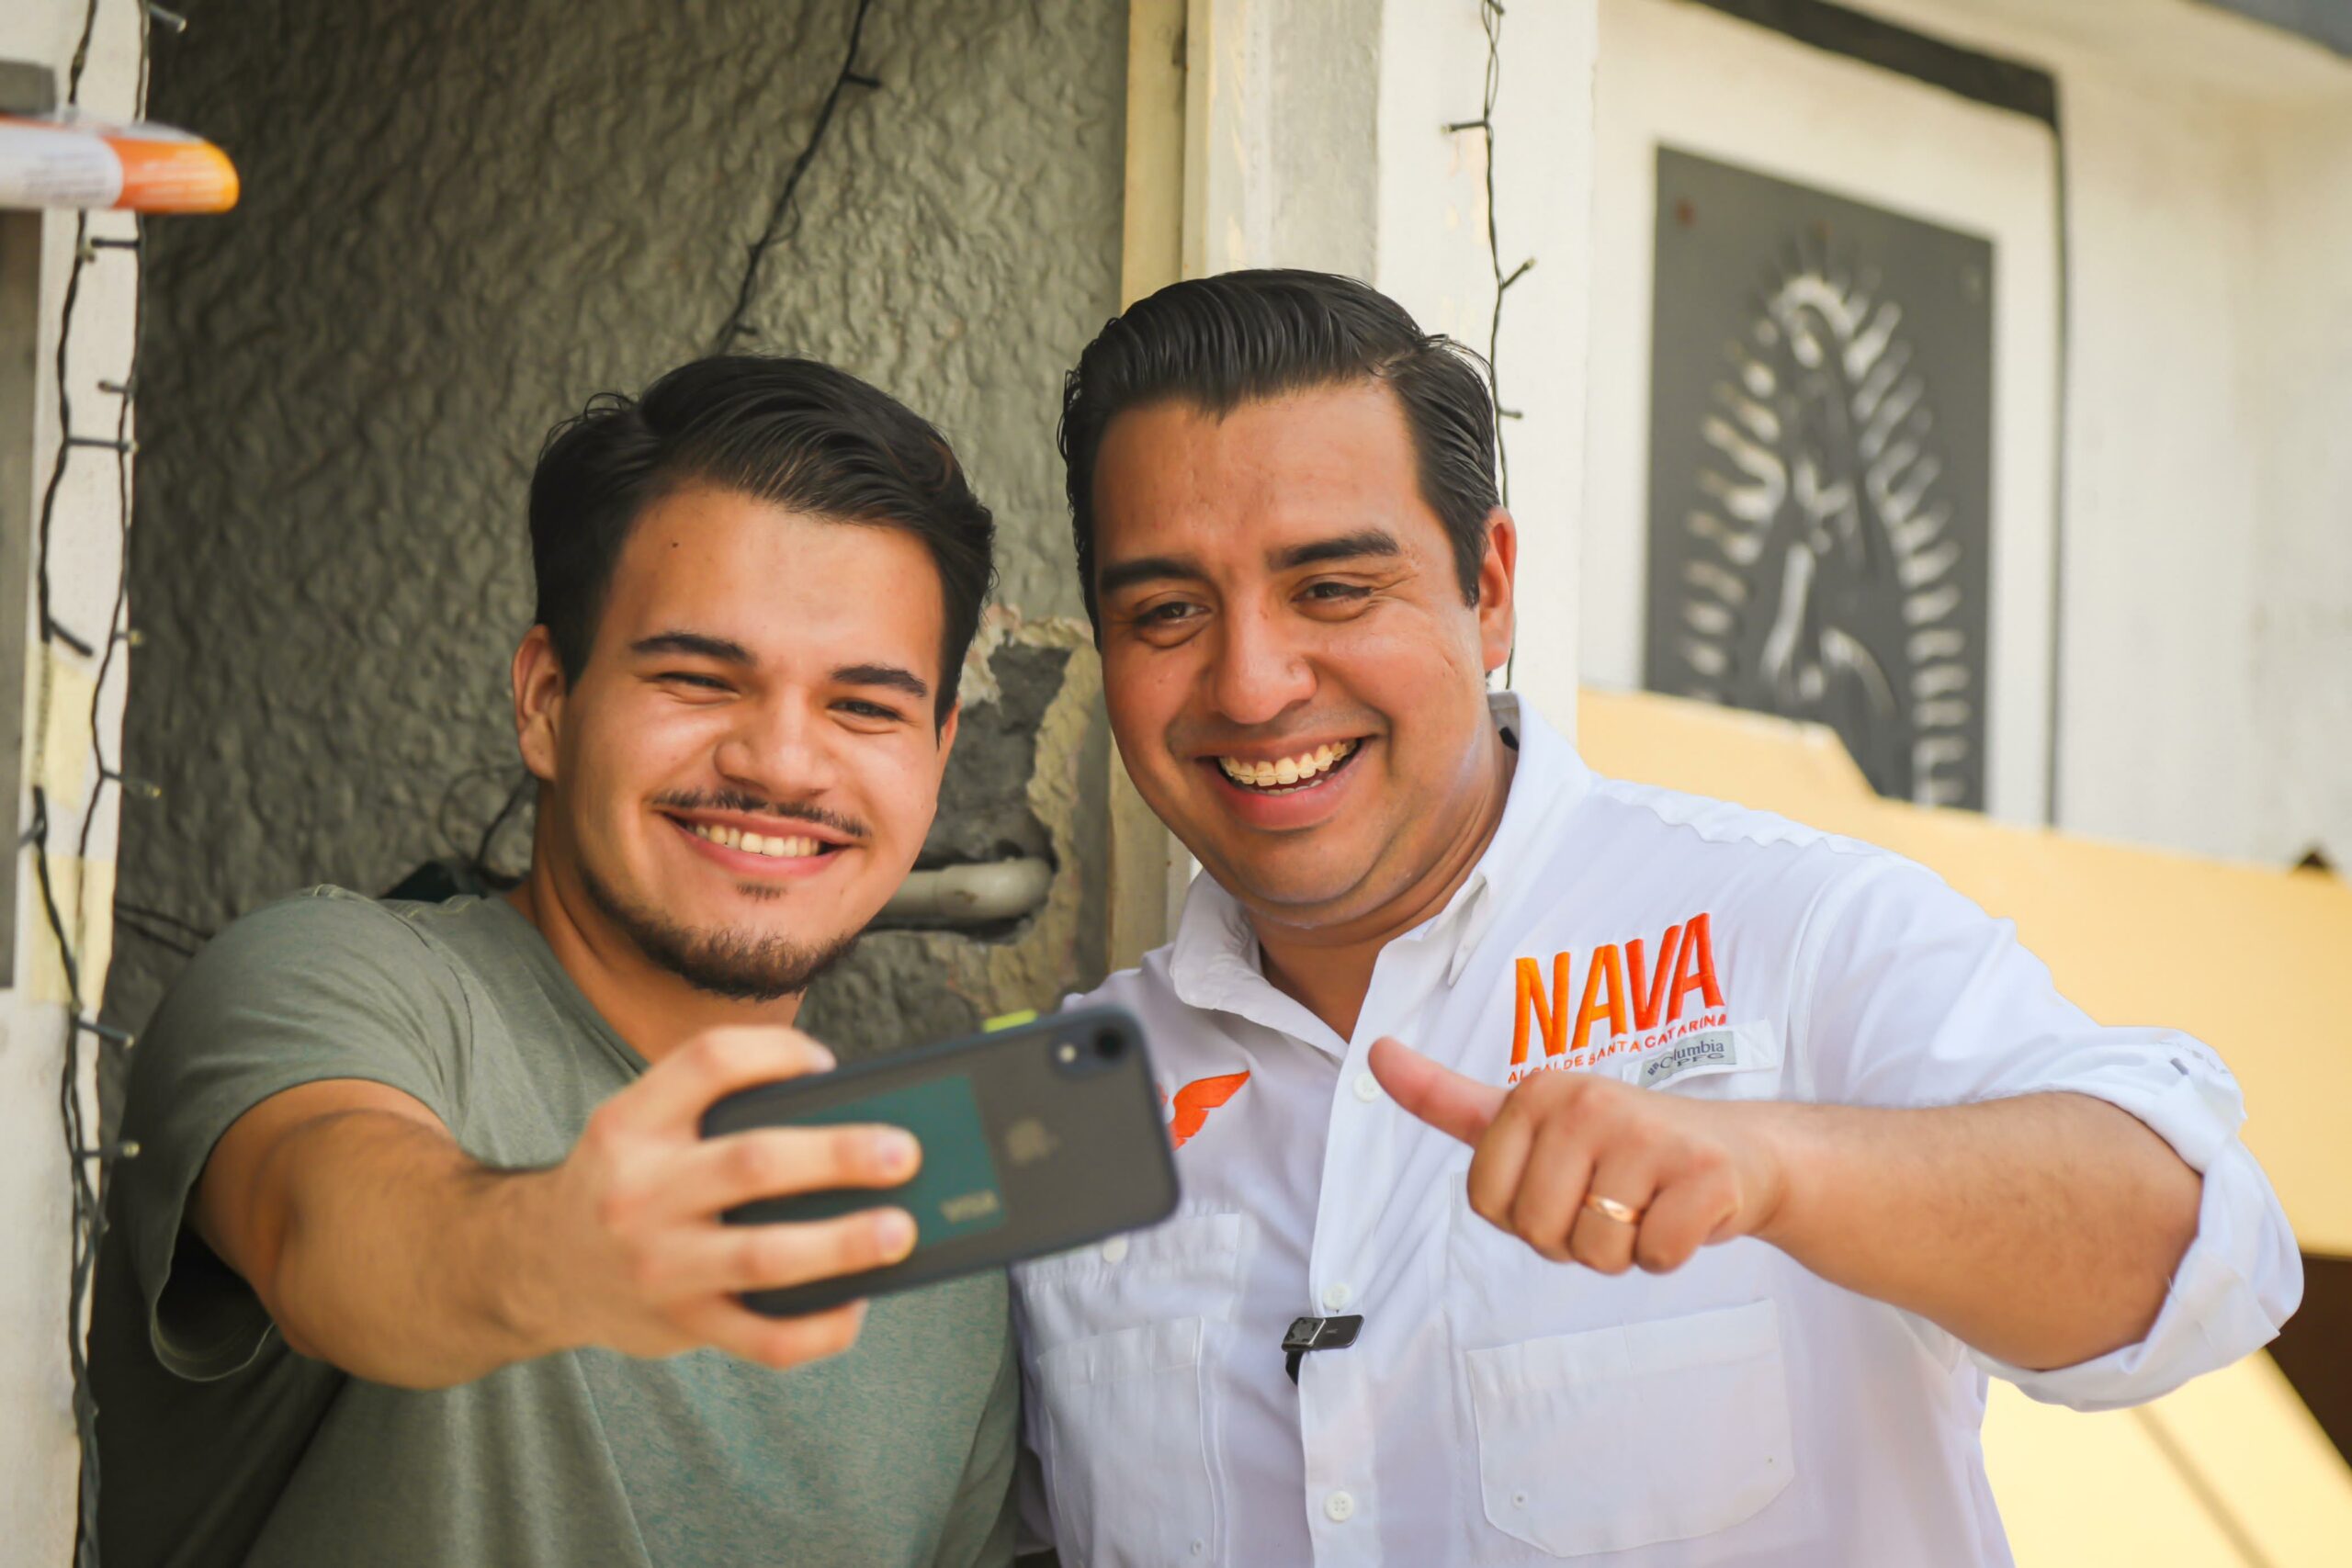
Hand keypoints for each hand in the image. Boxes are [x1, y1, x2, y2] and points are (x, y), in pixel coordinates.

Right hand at [533, 1026, 922, 1367]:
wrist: (541, 1266)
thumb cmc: (628, 1181)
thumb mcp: (642, 1128)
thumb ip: (716, 1111)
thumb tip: (848, 1117)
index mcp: (632, 1122)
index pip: (710, 1061)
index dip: (779, 1054)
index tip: (829, 1066)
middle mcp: (638, 1190)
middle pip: (753, 1163)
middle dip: (839, 1156)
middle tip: (903, 1153)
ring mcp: (658, 1265)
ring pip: (765, 1256)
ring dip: (843, 1244)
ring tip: (900, 1230)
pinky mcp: (679, 1324)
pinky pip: (764, 1338)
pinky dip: (820, 1325)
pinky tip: (856, 1303)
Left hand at [1368, 1037, 1786, 1274]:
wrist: (1742, 1152)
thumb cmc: (1624, 1145)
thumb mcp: (1532, 1117)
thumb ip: (1450, 1100)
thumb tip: (1374, 1054)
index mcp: (1536, 1091)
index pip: (1486, 1202)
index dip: (1523, 1213)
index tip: (1562, 1181)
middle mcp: (1586, 1102)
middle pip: (1537, 1232)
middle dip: (1573, 1237)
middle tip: (1612, 1197)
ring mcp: (1648, 1135)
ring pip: (1596, 1252)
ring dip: (1623, 1248)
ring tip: (1648, 1201)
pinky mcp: (1704, 1175)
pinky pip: (1656, 1256)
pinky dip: (1670, 1252)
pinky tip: (1685, 1211)